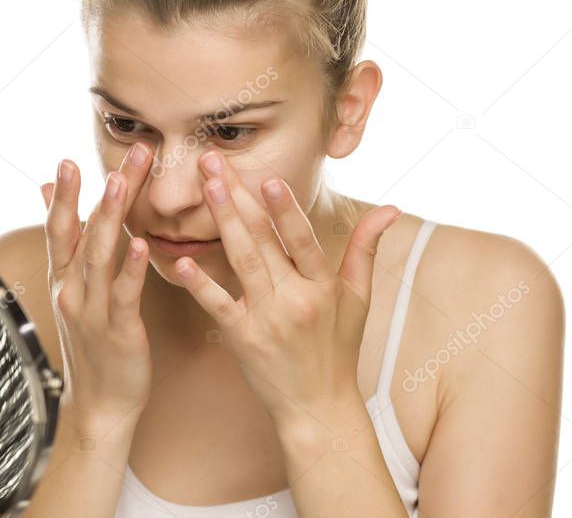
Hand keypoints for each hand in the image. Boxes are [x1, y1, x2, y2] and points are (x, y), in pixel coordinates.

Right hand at [39, 142, 155, 433]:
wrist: (101, 403)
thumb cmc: (93, 341)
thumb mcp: (72, 289)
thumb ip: (66, 241)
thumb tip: (43, 191)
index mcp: (64, 278)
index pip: (59, 227)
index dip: (62, 194)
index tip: (66, 159)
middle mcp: (72, 290)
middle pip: (83, 233)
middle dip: (100, 192)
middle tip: (119, 157)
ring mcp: (92, 310)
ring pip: (99, 257)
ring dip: (110, 217)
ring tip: (121, 184)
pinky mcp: (118, 331)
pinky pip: (124, 295)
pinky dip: (130, 268)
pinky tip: (141, 244)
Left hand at [173, 150, 401, 428]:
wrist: (317, 408)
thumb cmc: (337, 349)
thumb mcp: (358, 299)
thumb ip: (365, 249)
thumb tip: (390, 208)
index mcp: (323, 287)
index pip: (303, 240)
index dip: (286, 209)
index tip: (268, 178)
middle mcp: (296, 300)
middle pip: (264, 240)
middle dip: (238, 197)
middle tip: (213, 162)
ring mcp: (267, 319)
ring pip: (242, 262)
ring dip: (222, 222)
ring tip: (206, 189)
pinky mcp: (242, 339)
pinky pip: (218, 306)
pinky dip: (199, 284)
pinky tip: (181, 261)